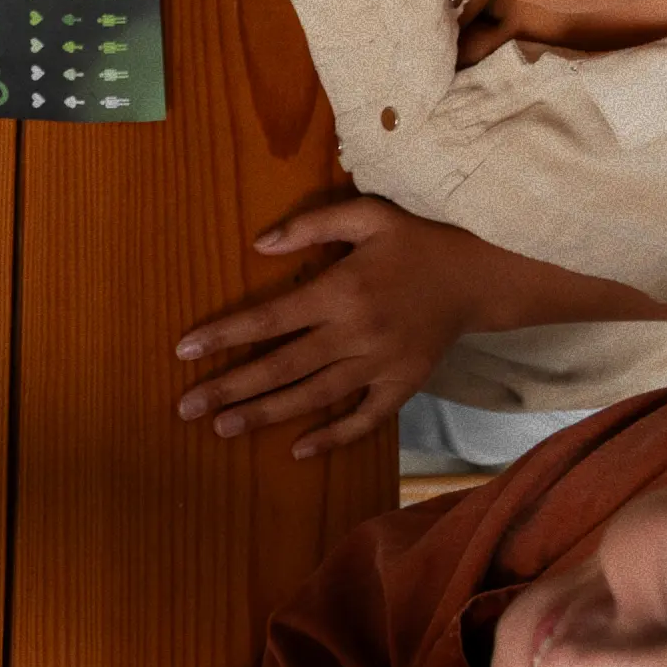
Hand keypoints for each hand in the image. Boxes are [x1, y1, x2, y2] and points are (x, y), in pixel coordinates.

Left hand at [174, 196, 483, 459]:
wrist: (483, 275)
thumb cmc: (417, 243)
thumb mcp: (368, 216)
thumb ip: (312, 225)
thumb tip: (258, 244)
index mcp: (341, 291)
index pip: (269, 319)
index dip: (224, 336)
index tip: (183, 350)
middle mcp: (357, 332)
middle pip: (283, 366)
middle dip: (231, 388)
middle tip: (186, 408)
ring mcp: (382, 363)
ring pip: (316, 396)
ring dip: (267, 415)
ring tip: (223, 428)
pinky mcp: (405, 384)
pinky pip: (367, 418)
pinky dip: (335, 436)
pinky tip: (299, 450)